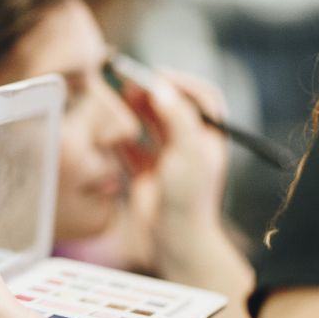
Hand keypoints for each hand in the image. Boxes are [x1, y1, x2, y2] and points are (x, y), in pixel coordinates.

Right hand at [117, 69, 228, 273]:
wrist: (174, 241)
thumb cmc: (188, 200)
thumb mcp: (188, 154)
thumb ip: (178, 117)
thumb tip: (161, 87)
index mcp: (208, 139)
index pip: (202, 99)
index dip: (182, 83)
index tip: (158, 76)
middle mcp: (189, 146)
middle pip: (172, 109)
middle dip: (152, 94)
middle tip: (130, 82)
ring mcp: (167, 161)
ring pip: (151, 126)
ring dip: (136, 112)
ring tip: (119, 99)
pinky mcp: (147, 175)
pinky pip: (133, 150)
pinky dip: (121, 138)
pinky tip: (110, 131)